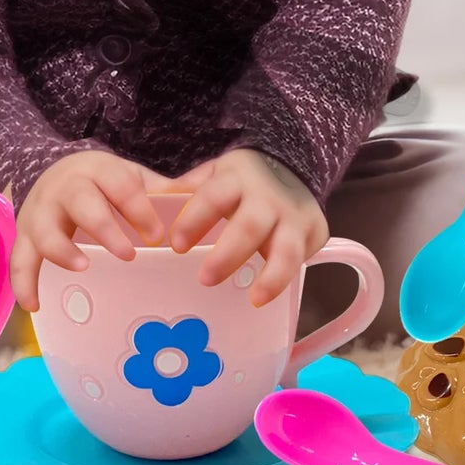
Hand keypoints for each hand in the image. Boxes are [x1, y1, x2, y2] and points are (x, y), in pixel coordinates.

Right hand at [11, 150, 174, 311]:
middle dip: (103, 227)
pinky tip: (34, 305)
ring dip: (62, 250)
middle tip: (128, 254)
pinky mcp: (26, 234)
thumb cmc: (103, 183)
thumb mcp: (129, 177)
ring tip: (83, 268)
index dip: (138, 208)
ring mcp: (41, 211)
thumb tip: (204, 200)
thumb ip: (161, 191)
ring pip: (44, 229)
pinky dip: (23, 281)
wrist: (54, 172)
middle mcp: (65, 187)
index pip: (118, 184)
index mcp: (97, 170)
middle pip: (80, 202)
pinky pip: (19, 258)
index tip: (158, 236)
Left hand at [166, 148, 327, 307]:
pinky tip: (262, 298)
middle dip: (228, 254)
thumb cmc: (242, 180)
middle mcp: (266, 197)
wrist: (293, 166)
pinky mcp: (315, 231)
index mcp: (235, 178)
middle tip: (204, 279)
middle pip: (249, 226)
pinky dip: (282, 281)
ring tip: (251, 298)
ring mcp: (293, 215)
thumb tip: (149, 203)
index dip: (194, 219)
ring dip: (269, 276)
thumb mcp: (215, 174)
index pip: (212, 196)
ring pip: (285, 248)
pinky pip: (300, 261)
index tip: (175, 244)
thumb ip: (188, 189)